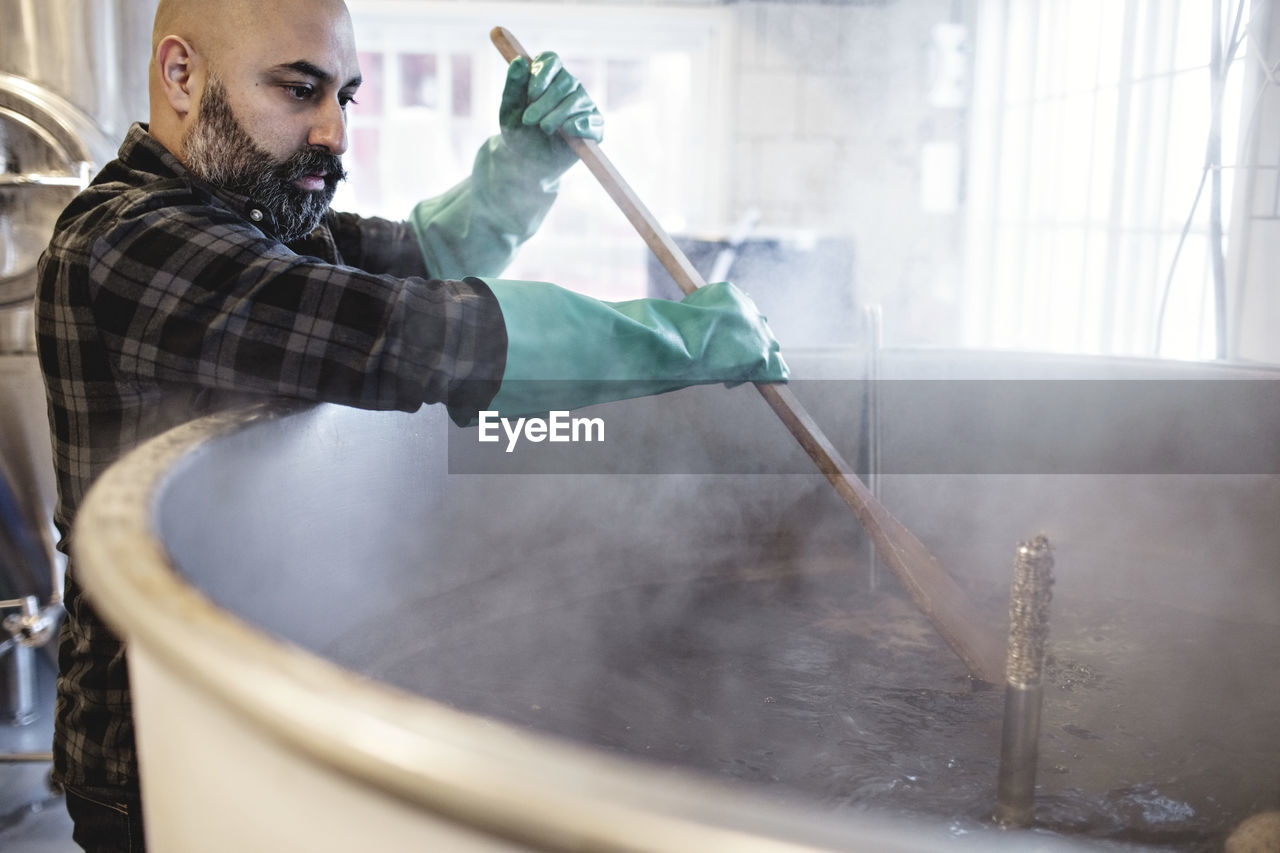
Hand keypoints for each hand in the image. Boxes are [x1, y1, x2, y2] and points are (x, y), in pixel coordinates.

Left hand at [498, 52, 603, 176]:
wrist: (528, 162)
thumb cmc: (519, 133)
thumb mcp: (509, 110)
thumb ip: (513, 86)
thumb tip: (520, 61)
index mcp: (548, 76)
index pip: (551, 60)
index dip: (543, 74)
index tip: (530, 94)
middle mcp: (569, 86)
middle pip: (565, 81)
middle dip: (545, 102)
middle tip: (529, 120)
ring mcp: (583, 104)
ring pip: (577, 100)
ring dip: (558, 115)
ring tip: (544, 129)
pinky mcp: (594, 125)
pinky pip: (593, 120)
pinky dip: (581, 125)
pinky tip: (568, 130)